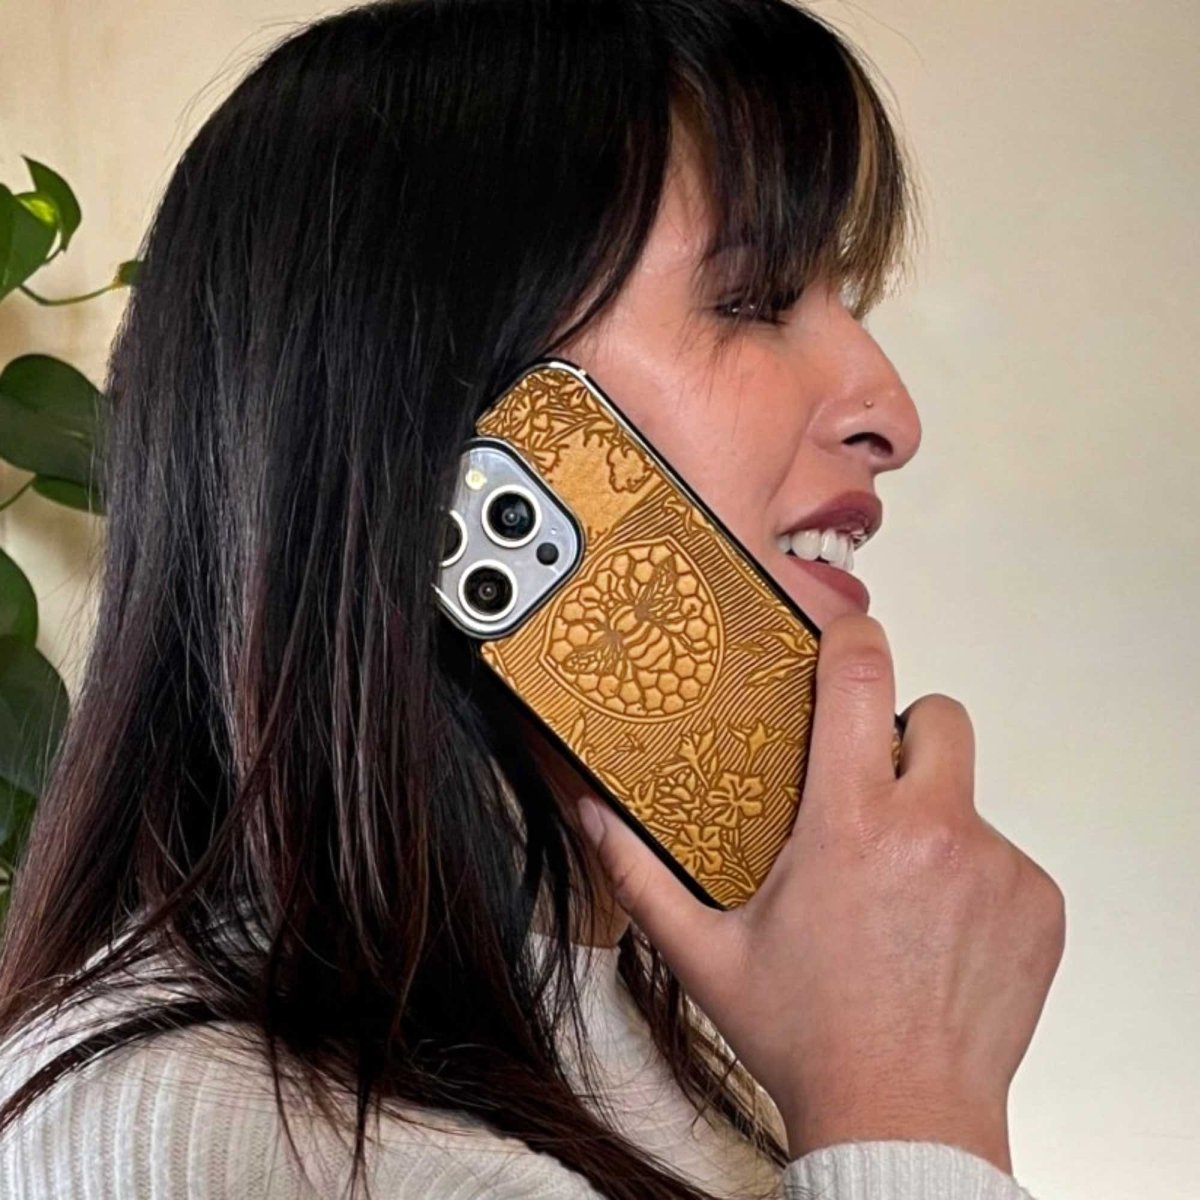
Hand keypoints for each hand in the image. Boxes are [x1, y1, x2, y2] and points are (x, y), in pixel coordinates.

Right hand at [574, 613, 1064, 1171]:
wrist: (902, 1121)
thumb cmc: (809, 1038)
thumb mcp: (706, 953)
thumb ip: (639, 874)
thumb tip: (591, 815)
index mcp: (850, 825)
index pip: (861, 680)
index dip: (852, 638)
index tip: (843, 637)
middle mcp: (933, 831)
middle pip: (940, 716)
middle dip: (904, 732)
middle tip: (869, 784)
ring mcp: (996, 867)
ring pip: (969, 793)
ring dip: (933, 815)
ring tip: (895, 883)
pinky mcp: (1036, 905)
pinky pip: (1004, 854)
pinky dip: (972, 874)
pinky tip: (935, 927)